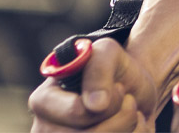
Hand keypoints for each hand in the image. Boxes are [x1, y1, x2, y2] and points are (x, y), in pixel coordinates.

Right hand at [29, 39, 156, 131]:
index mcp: (44, 102)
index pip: (79, 112)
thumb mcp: (109, 53)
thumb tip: (95, 105)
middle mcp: (46, 130)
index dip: (109, 101)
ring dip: (131, 127)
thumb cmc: (115, 71)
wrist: (135, 93)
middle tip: (128, 101)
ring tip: (130, 114)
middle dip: (124, 116)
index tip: (118, 87)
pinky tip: (130, 130)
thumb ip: (99, 67)